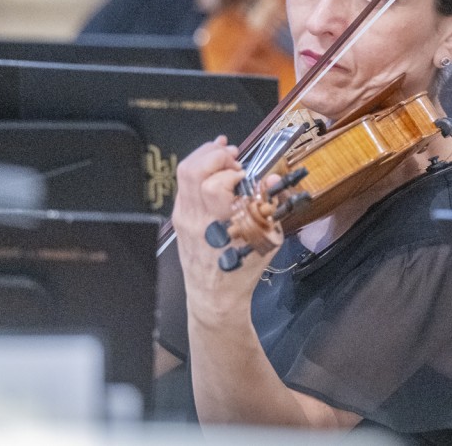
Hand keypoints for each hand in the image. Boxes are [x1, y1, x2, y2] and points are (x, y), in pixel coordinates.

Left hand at [171, 136, 279, 326]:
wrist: (215, 296)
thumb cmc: (243, 270)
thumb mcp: (267, 240)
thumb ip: (271, 205)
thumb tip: (273, 177)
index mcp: (218, 225)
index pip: (213, 185)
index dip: (230, 172)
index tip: (245, 176)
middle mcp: (195, 218)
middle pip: (191, 171)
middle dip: (214, 154)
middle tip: (233, 156)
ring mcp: (183, 217)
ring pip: (184, 173)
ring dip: (205, 156)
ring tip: (224, 154)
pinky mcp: (178, 217)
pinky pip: (184, 184)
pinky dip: (198, 169)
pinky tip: (213, 167)